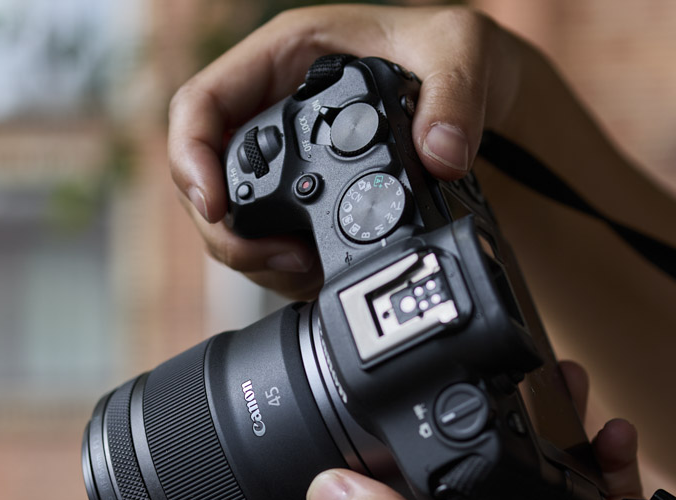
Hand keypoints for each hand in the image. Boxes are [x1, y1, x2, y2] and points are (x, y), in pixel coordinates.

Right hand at [169, 5, 521, 298]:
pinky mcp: (305, 205)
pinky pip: (272, 245)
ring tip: (309, 270)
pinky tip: (323, 275)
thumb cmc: (455, 53)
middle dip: (229, 231)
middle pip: (207, 178)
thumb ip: (453, 96)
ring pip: (234, 222)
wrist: (484, 102)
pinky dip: (289, 272)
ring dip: (260, 259)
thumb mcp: (460, 47)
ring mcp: (286, 163)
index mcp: (284, 59)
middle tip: (279, 259)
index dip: (191, 156)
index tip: (213, 204)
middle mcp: (272, 112)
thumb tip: (440, 154)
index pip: (201, 104)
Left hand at [305, 361, 675, 499]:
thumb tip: (321, 493)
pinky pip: (598, 481)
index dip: (394, 454)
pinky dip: (605, 453)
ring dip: (553, 423)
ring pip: (539, 468)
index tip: (401, 398)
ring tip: (568, 382)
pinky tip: (616, 436)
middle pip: (474, 472)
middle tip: (507, 374)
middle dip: (487, 419)